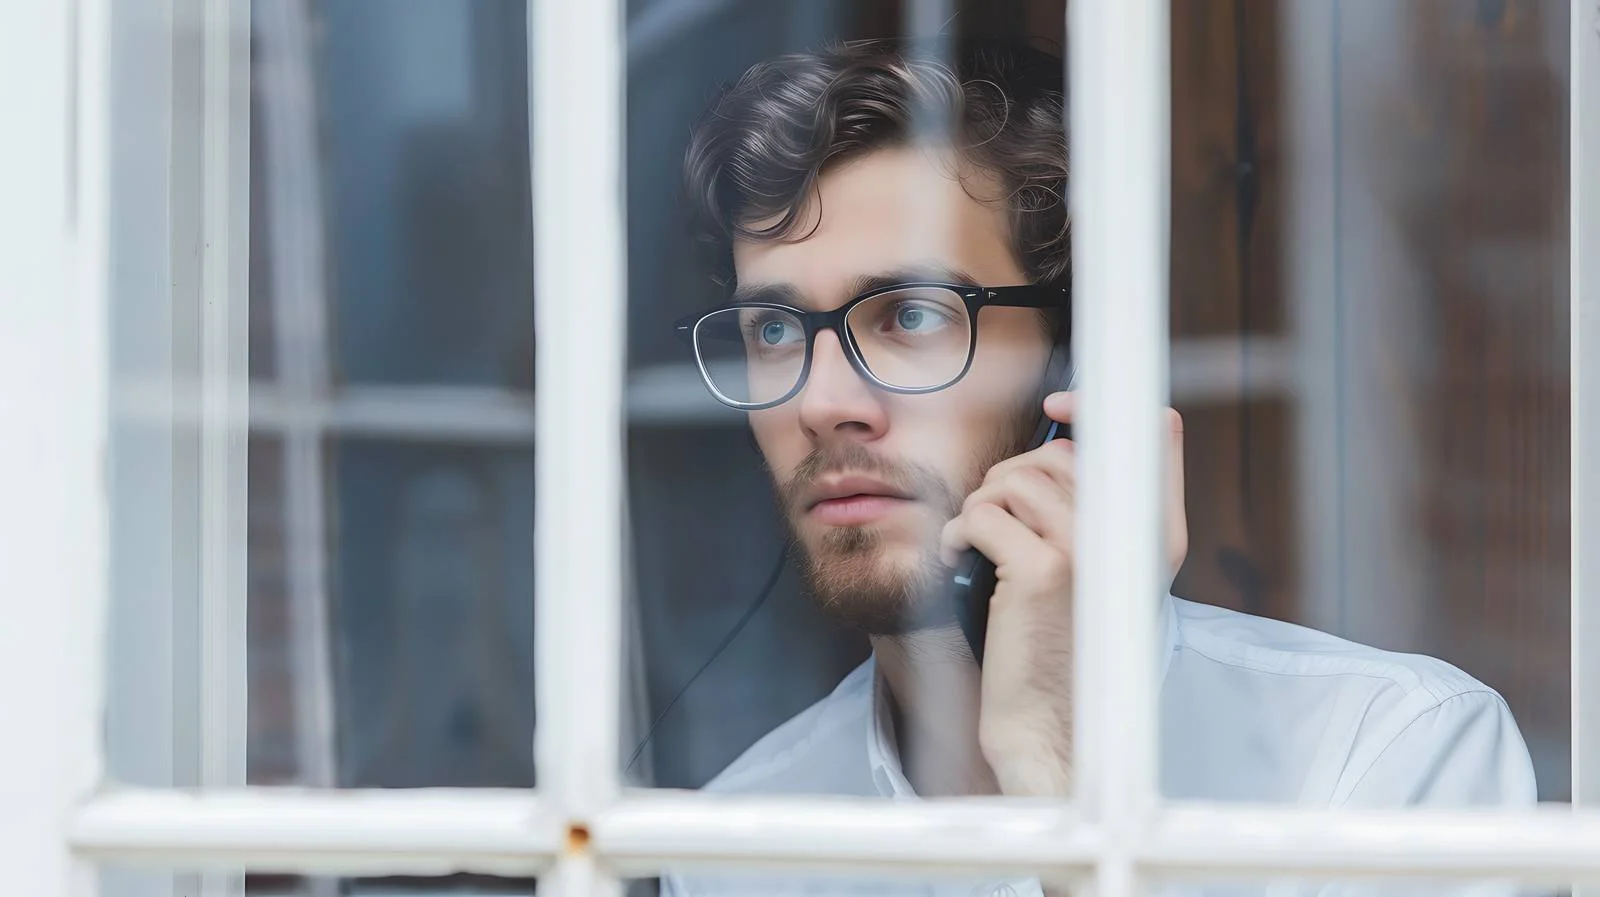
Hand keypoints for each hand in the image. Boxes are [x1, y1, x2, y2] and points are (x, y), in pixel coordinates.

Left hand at [937, 392, 1187, 796]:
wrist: (1054, 726)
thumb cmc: (1065, 646)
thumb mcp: (1102, 571)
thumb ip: (1098, 509)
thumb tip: (1064, 436)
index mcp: (1161, 533)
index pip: (1151, 428)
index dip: (1096, 407)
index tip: (1057, 410)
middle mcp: (1134, 536)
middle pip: (1062, 452)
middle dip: (1014, 474)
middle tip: (995, 517)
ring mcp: (1090, 551)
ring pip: (1014, 480)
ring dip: (981, 506)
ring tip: (979, 544)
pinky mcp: (1042, 573)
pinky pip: (983, 514)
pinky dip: (958, 533)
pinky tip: (960, 561)